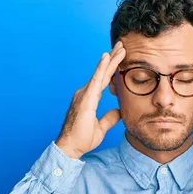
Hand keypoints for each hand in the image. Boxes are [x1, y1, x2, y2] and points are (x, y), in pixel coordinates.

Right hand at [55, 42, 126, 158]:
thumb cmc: (81, 139)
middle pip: (103, 73)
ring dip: (111, 60)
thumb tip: (119, 111)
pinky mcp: (85, 98)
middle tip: (122, 45)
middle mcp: (85, 93)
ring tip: (120, 48)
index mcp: (89, 98)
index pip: (104, 80)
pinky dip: (102, 68)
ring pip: (101, 73)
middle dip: (113, 59)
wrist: (70, 148)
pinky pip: (95, 80)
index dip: (112, 68)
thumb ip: (109, 118)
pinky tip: (107, 57)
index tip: (121, 57)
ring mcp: (84, 94)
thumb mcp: (101, 127)